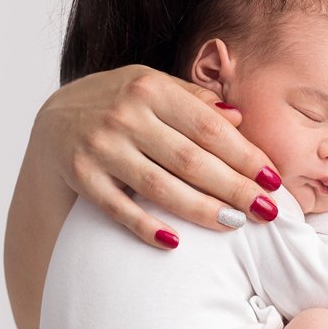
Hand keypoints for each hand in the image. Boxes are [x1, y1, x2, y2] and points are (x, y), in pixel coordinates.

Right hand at [33, 65, 285, 248]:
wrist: (55, 117)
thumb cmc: (119, 102)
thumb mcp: (154, 86)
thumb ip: (195, 100)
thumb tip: (239, 118)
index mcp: (150, 88)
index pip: (208, 128)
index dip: (244, 155)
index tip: (272, 179)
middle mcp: (125, 115)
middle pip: (191, 160)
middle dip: (233, 188)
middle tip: (266, 210)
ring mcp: (101, 147)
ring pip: (160, 187)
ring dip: (201, 209)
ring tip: (234, 225)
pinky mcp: (82, 176)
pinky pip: (119, 208)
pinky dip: (146, 226)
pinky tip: (174, 242)